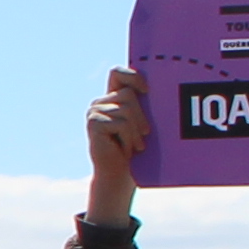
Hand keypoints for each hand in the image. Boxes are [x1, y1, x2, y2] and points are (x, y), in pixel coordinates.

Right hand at [86, 65, 142, 224]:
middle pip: (128, 94)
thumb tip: (154, 90)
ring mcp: (94, 112)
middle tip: (144, 135)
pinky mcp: (93, 124)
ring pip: (127, 109)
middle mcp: (100, 102)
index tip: (148, 90)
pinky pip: (121, 123)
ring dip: (136, 131)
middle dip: (142, 116)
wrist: (119, 176)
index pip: (117, 72)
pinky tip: (125, 149)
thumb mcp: (141, 123)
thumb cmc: (135, 151)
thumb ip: (142, 105)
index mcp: (112, 98)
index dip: (133, 75)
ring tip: (135, 145)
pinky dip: (129, 138)